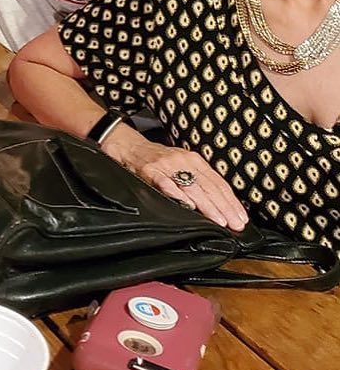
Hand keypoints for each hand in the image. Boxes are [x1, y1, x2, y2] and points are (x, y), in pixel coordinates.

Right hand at [104, 125, 248, 230]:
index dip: (231, 201)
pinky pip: (165, 183)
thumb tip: (221, 205)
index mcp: (194, 159)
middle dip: (224, 207)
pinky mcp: (149, 170)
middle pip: (208, 186)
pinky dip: (176, 194)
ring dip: (207, 205)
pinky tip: (187, 205)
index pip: (218, 182)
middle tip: (235, 224)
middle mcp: (183, 160)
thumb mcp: (181, 164)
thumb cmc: (157, 159)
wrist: (128, 145)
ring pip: (191, 186)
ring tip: (218, 220)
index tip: (241, 217)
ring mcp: (166, 165)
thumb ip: (198, 180)